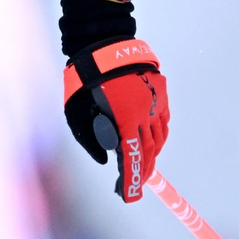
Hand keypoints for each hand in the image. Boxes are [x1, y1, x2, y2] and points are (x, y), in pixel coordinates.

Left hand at [63, 38, 168, 201]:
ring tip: (143, 167)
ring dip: (151, 155)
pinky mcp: (160, 92)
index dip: (130, 179)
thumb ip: (89, 138)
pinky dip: (158, 136)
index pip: (131, 156)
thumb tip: (106, 160)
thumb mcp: (76, 110)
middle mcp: (144, 111)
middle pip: (148, 151)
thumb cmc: (83, 77)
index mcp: (124, 115)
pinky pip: (163, 121)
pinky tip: (152, 143)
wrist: (101, 42)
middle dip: (141, 171)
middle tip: (134, 185)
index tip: (128, 195)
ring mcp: (155, 101)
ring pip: (159, 137)